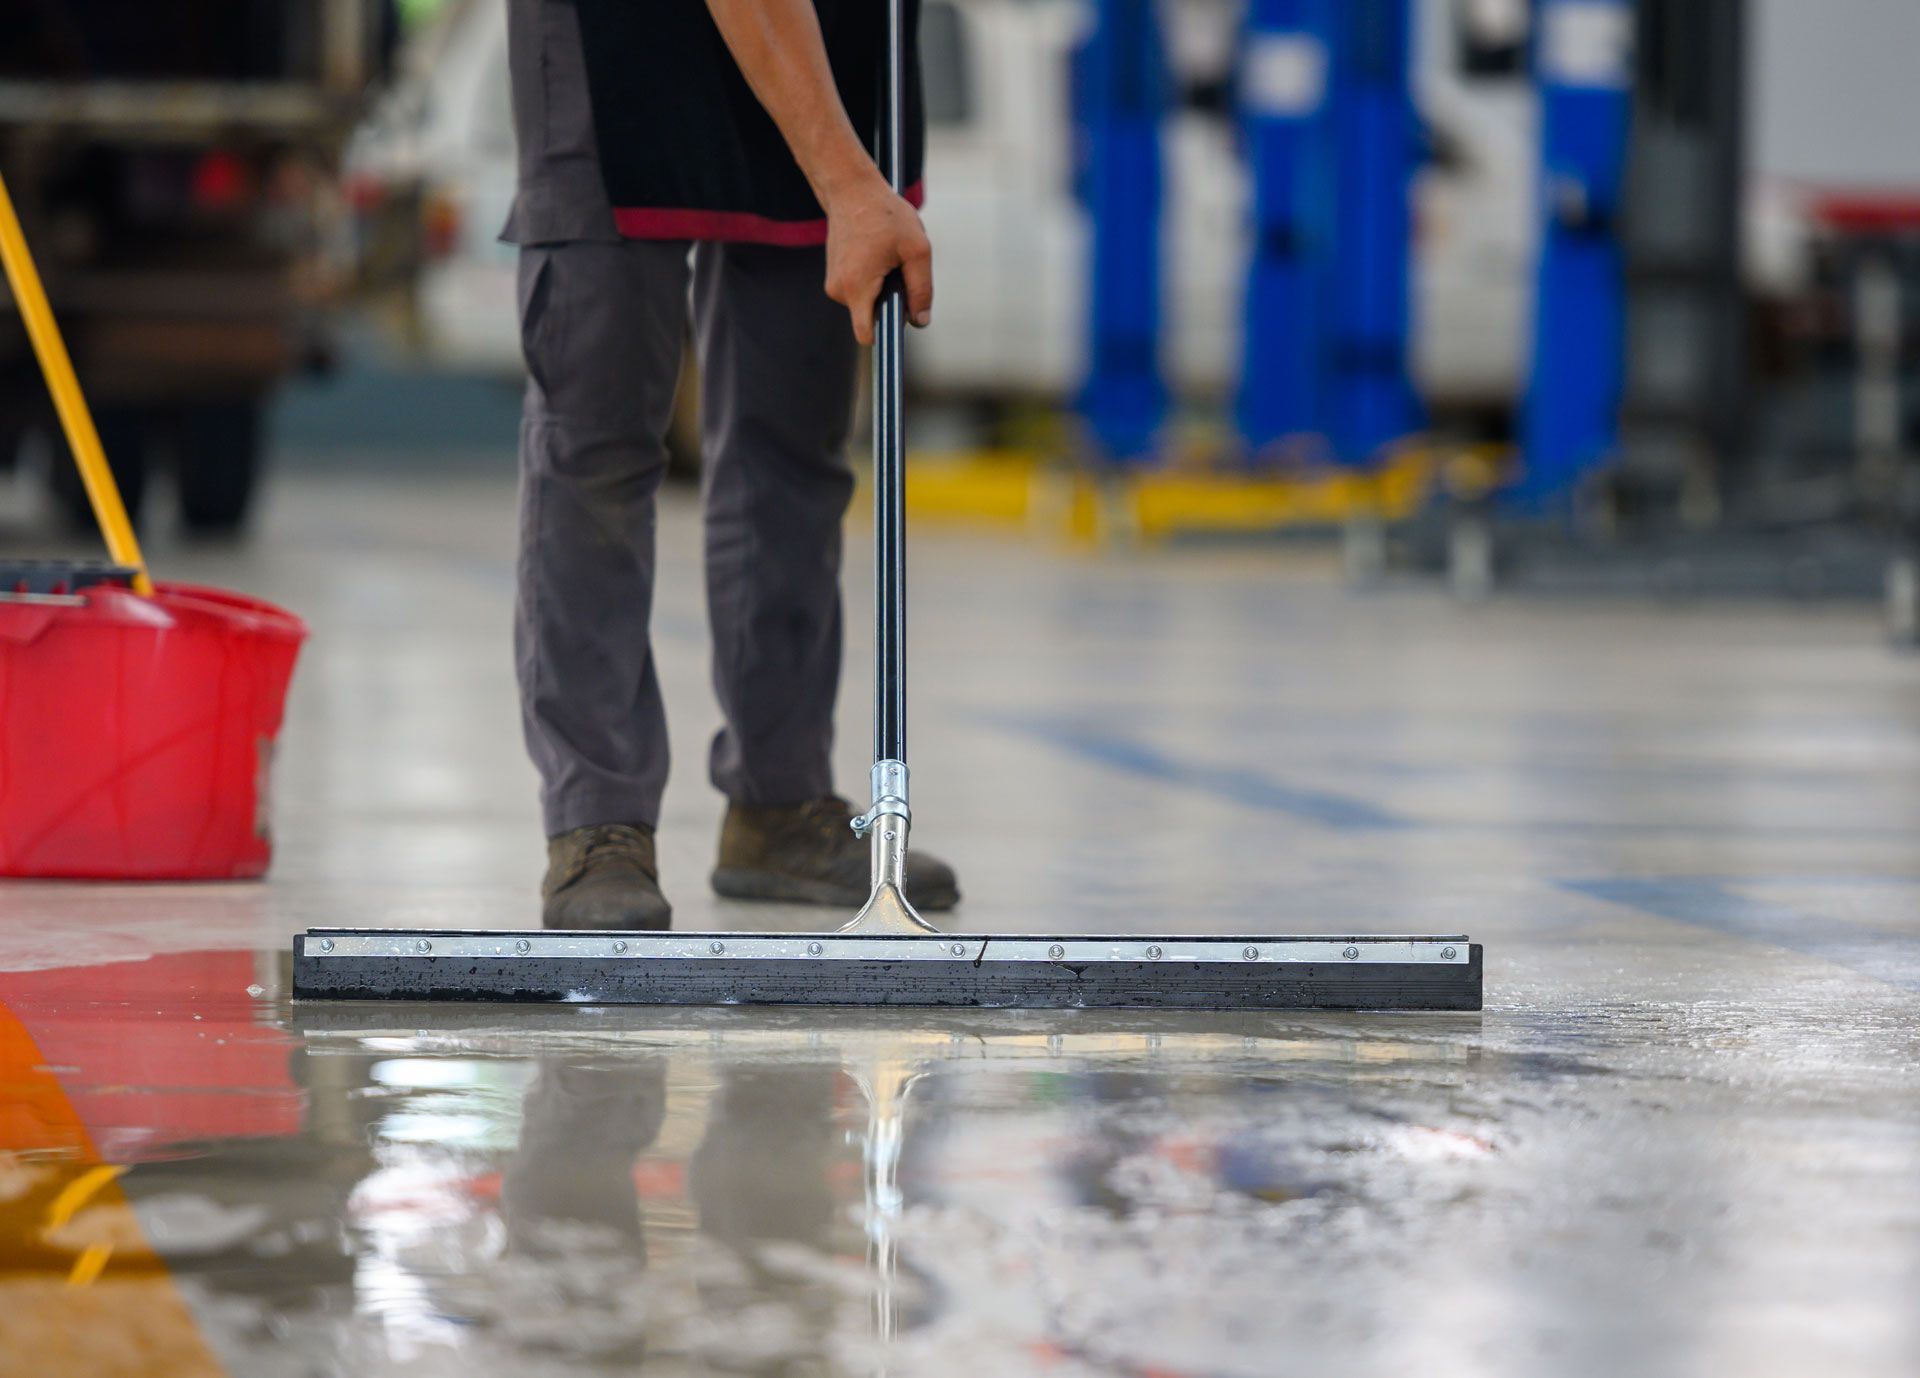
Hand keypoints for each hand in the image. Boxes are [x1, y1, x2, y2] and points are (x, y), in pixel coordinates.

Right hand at [822, 173, 932, 345]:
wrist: (851, 190)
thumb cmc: (885, 215)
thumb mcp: (917, 250)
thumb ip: (922, 290)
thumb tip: (921, 321)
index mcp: (857, 287)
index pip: (866, 334)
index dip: (885, 338)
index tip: (898, 335)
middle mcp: (839, 290)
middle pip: (872, 317)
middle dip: (890, 302)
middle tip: (898, 268)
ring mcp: (833, 284)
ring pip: (867, 304)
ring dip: (883, 289)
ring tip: (886, 258)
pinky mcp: (834, 277)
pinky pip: (860, 292)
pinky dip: (873, 281)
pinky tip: (876, 255)